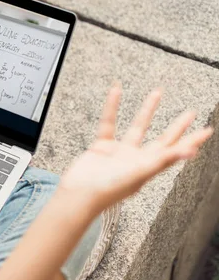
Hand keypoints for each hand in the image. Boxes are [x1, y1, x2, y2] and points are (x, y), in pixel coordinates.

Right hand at [59, 84, 212, 213]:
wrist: (80, 192)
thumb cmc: (109, 189)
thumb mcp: (140, 173)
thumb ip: (164, 159)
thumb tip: (190, 152)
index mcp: (149, 167)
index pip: (176, 151)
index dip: (192, 140)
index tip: (207, 130)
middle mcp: (137, 159)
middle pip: (162, 140)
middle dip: (177, 126)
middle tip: (190, 113)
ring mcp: (120, 152)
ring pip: (138, 127)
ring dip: (147, 110)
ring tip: (156, 93)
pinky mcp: (102, 146)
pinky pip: (109, 123)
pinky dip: (112, 107)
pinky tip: (116, 93)